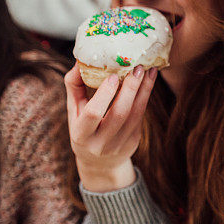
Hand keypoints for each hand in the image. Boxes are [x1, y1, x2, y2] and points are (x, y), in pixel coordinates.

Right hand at [65, 63, 156, 191]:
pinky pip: (141, 117)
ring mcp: (120, 144)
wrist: (100, 162)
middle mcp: (101, 143)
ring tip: (149, 71)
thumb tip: (79, 61)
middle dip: (130, 88)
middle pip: (119, 113)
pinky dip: (145, 97)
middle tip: (137, 68)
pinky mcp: (134, 142)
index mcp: (81, 135)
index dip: (104, 94)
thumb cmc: (84, 129)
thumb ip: (75, 87)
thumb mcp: (74, 112)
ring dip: (144, 90)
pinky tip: (149, 82)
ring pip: (135, 115)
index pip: (93, 113)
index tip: (113, 75)